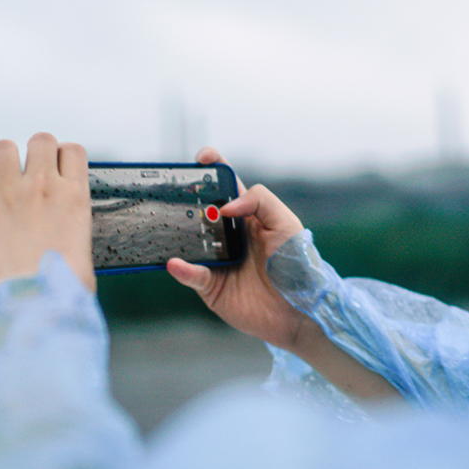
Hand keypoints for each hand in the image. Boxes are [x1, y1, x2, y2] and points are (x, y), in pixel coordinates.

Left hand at [0, 132, 95, 302]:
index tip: (57, 172)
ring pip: (2, 148)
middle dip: (34, 152)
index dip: (63, 158)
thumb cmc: (62, 291)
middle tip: (29, 174)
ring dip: (1, 160)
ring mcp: (8, 194)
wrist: (32, 304)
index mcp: (74, 197)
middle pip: (41, 140)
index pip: (72, 151)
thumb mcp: (84, 257)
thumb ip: (73, 236)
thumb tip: (69, 251)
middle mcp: (43, 186)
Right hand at [166, 148, 307, 350]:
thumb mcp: (286, 224)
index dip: (213, 170)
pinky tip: (176, 263)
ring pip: (189, 241)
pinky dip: (183, 269)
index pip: (226, 188)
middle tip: (175, 190)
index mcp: (248, 217)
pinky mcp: (211, 286)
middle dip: (186, 198)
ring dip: (178, 232)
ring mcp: (217, 261)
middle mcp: (228, 236)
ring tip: (167, 222)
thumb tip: (226, 206)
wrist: (301, 311)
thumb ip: (260, 201)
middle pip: (200, 211)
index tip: (202, 157)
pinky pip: (192, 275)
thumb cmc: (299, 264)